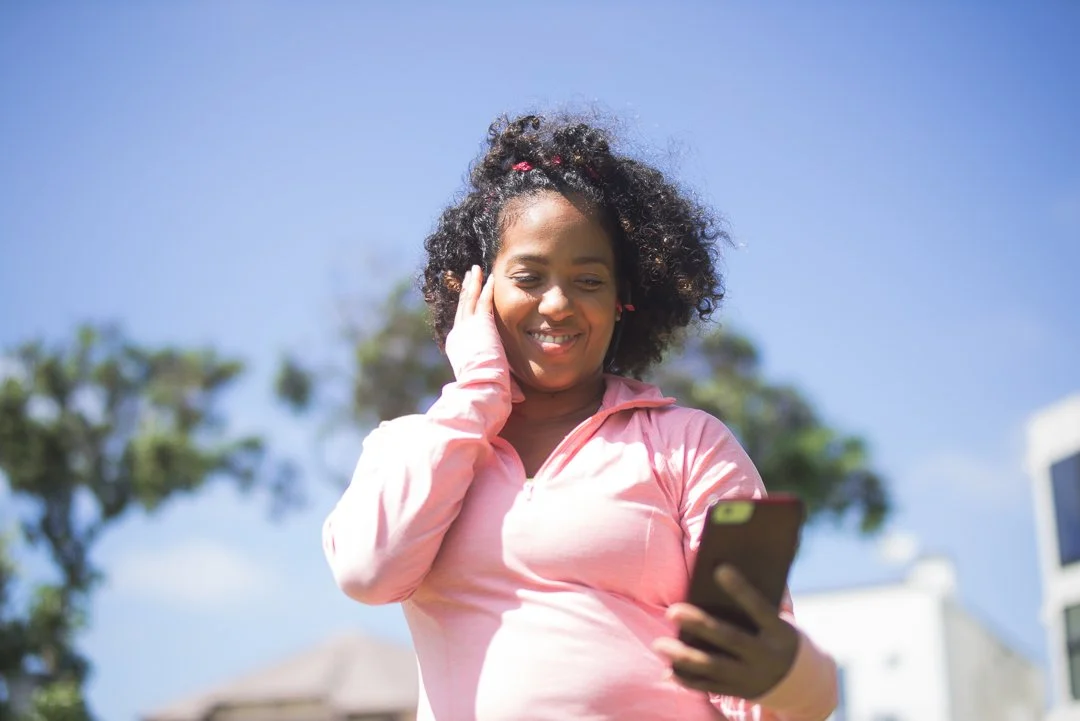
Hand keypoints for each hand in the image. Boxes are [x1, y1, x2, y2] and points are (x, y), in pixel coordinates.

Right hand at [445, 265, 498, 377]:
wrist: (480, 385)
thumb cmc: (486, 388)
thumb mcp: (490, 379)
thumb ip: (502, 379)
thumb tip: (517, 394)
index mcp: (457, 346)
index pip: (461, 323)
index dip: (465, 308)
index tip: (469, 298)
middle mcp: (458, 334)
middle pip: (462, 307)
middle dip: (465, 290)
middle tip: (469, 276)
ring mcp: (466, 327)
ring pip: (468, 299)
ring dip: (472, 283)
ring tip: (475, 270)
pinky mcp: (479, 323)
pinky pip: (482, 301)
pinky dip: (485, 288)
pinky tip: (490, 277)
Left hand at [653, 565, 798, 699]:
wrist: (803, 682)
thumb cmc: (781, 636)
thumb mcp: (782, 620)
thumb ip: (763, 600)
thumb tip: (727, 571)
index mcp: (780, 632)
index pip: (760, 608)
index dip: (741, 589)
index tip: (720, 568)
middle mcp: (766, 656)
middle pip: (730, 639)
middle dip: (700, 624)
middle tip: (672, 611)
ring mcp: (753, 677)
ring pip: (715, 667)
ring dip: (685, 657)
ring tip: (659, 644)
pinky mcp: (741, 692)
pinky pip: (711, 687)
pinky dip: (688, 680)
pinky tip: (668, 669)